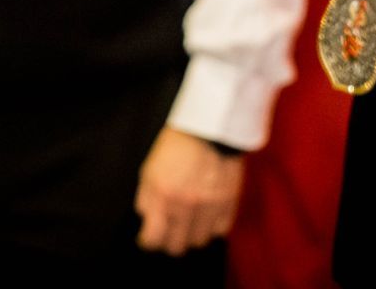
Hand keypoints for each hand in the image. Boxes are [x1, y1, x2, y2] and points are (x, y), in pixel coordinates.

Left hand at [134, 126, 246, 254]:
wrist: (210, 128)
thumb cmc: (177, 146)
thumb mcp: (150, 169)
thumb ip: (146, 199)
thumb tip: (147, 221)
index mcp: (163, 197)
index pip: (152, 240)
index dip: (148, 240)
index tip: (149, 236)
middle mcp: (186, 206)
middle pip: (176, 247)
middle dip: (169, 241)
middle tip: (170, 230)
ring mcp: (209, 207)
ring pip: (199, 242)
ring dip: (192, 234)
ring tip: (190, 222)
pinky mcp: (229, 203)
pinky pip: (220, 231)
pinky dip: (213, 227)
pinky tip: (207, 215)